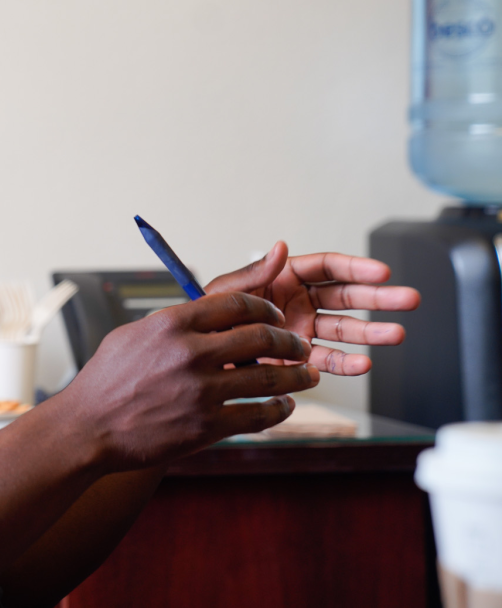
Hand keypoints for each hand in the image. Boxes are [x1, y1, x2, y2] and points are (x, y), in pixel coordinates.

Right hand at [71, 292, 318, 469]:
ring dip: (296, 376)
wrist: (88, 427)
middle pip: (261, 337)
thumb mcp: (133, 334)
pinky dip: (279, 410)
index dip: (264, 308)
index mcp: (171, 324)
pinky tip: (284, 406)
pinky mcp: (207, 426)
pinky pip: (259, 415)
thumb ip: (173, 322)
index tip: (275, 317)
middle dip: (290, 341)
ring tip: (307, 375)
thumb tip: (205, 310)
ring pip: (269, 377)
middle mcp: (189, 353)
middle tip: (299, 346)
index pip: (236, 303)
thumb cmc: (107, 379)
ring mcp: (201, 392)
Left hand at [204, 242, 420, 375]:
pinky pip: (327, 360)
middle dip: (379, 298)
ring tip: (397, 334)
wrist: (199, 356)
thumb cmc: (208, 316)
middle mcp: (299, 302)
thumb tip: (279, 246)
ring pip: (345, 329)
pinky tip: (363, 364)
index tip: (383, 272)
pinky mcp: (299, 358)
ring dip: (372, 333)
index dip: (356, 269)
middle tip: (410, 299)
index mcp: (285, 278)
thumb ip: (255, 273)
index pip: (328, 268)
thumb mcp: (226, 292)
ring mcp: (302, 330)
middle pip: (347, 296)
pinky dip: (345, 363)